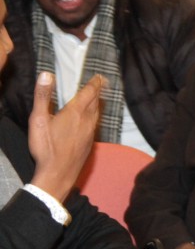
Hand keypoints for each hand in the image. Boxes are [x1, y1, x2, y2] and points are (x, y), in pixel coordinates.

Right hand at [28, 72, 104, 202]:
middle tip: (101, 83)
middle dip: (97, 92)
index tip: (100, 77)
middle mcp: (86, 121)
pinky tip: (90, 121)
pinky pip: (94, 126)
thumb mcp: (38, 119)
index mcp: (75, 113)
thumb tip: (47, 74)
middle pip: (95, 103)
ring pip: (96, 114)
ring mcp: (90, 134)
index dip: (94, 84)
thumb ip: (43, 96)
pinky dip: (94, 117)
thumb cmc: (46, 147)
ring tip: (97, 99)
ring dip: (97, 104)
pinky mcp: (89, 144)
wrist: (58, 173)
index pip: (88, 93)